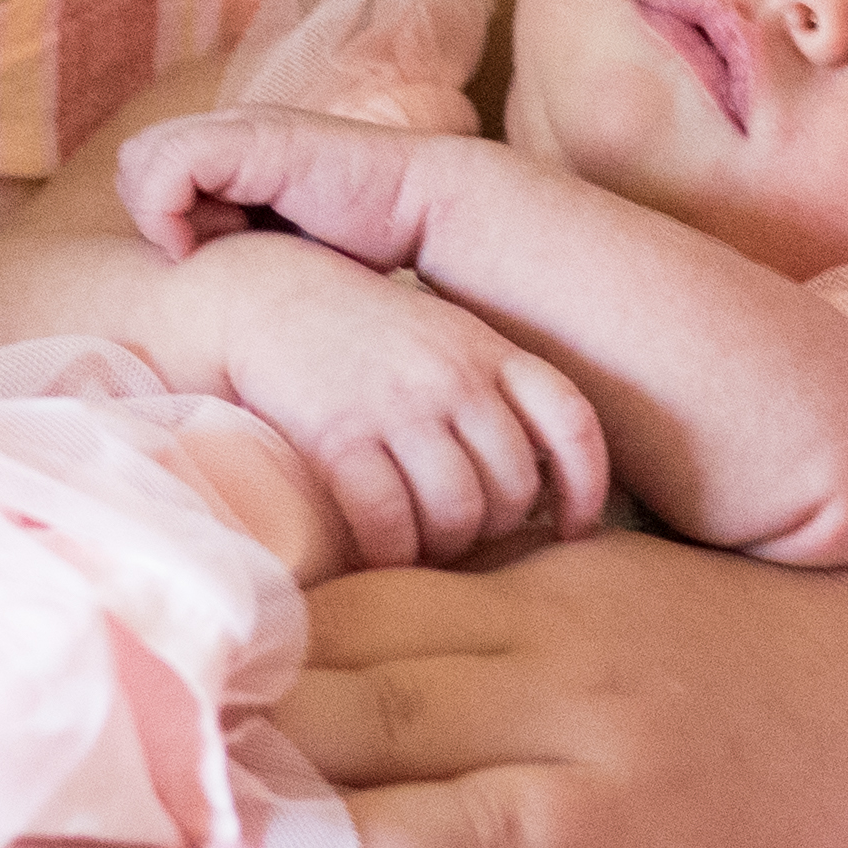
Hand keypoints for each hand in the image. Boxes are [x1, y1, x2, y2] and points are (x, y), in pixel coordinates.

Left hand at [121, 100, 482, 274]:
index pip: (144, 175)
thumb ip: (234, 252)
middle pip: (133, 163)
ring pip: (141, 159)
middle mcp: (228, 132)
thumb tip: (188, 308)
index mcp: (231, 154)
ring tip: (209, 247)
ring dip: (162, 215)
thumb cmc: (362, 250)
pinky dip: (171, 208)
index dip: (158, 222)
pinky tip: (211, 240)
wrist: (425, 213)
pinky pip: (169, 164)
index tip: (201, 260)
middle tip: (203, 252)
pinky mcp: (254, 139)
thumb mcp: (276, 253)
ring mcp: (240, 129)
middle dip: (153, 217)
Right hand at [145, 235, 608, 568]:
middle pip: (514, 487)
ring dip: (440, 545)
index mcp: (489, 351)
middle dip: (492, 527)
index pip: (570, 423)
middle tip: (457, 533)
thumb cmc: (356, 331)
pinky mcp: (341, 437)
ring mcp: (401, 408)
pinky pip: (388, 522)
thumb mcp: (440, 336)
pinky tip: (375, 551)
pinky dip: (387, 551)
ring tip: (416, 544)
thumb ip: (487, 387)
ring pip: (458, 513)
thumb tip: (531, 478)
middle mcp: (456, 379)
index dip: (585, 488)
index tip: (573, 528)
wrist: (262, 296)